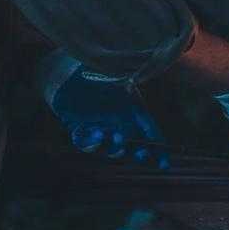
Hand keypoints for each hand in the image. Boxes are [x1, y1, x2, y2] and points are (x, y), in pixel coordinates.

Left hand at [36, 50, 168, 166]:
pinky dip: (93, 142)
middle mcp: (117, 121)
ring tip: (117, 138)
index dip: (158, 149)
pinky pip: (86, 143)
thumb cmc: (95, 66)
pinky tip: (97, 133)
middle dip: (139, 153)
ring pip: (111, 148)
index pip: (149, 131)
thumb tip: (154, 64)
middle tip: (142, 154)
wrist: (64, 69)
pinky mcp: (79, 130)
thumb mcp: (119, 70)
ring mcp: (99, 127)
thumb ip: (135, 72)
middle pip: (133, 145)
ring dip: (116, 148)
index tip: (164, 165)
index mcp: (131, 108)